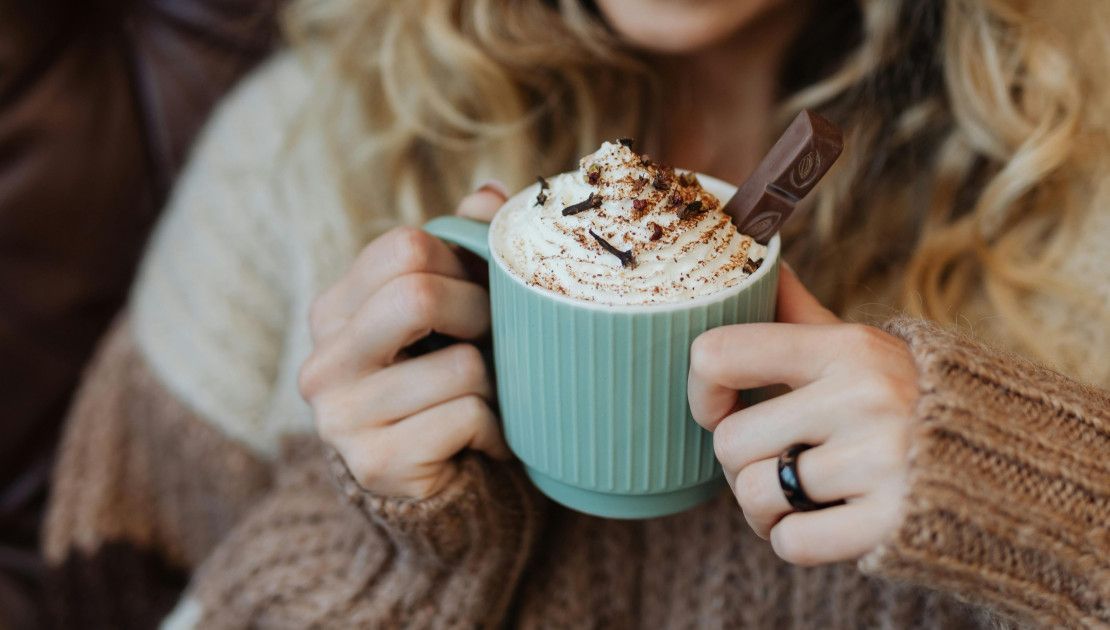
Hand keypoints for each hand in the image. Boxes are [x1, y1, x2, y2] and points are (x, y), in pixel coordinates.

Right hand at [299, 182, 512, 498]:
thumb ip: (462, 250)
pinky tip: (481, 439)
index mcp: (334, 311)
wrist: (436, 486)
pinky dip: (495, 428)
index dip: (462, 263)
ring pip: (461, 366)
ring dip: (495, 383)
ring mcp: (341, 417)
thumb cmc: (444, 384)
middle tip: (493, 339)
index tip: (480, 291)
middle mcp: (322, 362)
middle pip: (419, 295)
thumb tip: (488, 195)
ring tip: (485, 398)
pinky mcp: (376, 464)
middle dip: (481, 314)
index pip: (405, 246)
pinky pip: (469, 418)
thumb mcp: (448, 312)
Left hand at [687, 265, 919, 565]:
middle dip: (743, 464)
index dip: (701, 390)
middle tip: (779, 463)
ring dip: (764, 509)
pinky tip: (824, 524)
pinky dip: (794, 540)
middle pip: (730, 442)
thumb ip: (802, 315)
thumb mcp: (866, 348)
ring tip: (799, 497)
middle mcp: (861, 397)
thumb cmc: (914, 401)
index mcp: (845, 347)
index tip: (718, 408)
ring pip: (755, 495)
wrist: (1017, 464)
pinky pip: (790, 542)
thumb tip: (761, 265)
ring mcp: (879, 461)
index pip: (719, 354)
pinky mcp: (890, 522)